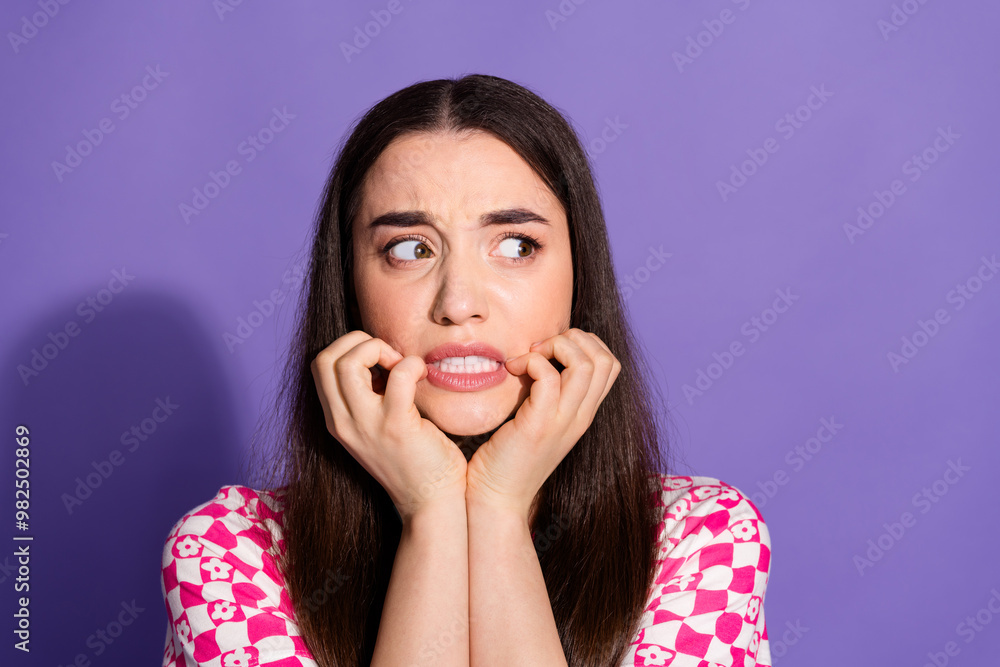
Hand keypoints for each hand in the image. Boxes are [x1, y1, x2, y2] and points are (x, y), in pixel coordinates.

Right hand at [310, 331, 467, 521]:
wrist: (430, 502)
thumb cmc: (412, 459)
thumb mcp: (375, 426)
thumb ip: (368, 395)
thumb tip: (378, 356)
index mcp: (336, 420)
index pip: (319, 365)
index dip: (348, 349)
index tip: (380, 362)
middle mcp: (343, 423)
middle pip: (324, 358)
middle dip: (359, 342)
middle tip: (390, 359)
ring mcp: (367, 425)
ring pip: (348, 362)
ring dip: (379, 348)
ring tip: (402, 366)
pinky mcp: (396, 426)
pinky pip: (399, 375)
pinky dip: (412, 364)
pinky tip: (423, 375)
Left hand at [464, 328, 620, 519]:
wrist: (497, 498)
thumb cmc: (508, 456)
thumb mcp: (538, 418)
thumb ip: (547, 391)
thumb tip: (539, 355)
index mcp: (583, 413)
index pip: (610, 364)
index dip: (584, 344)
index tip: (549, 351)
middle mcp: (580, 416)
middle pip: (605, 358)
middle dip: (572, 339)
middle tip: (539, 350)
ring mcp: (563, 422)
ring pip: (585, 363)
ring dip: (554, 346)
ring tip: (527, 358)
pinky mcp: (538, 426)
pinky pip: (548, 377)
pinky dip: (531, 362)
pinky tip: (513, 371)